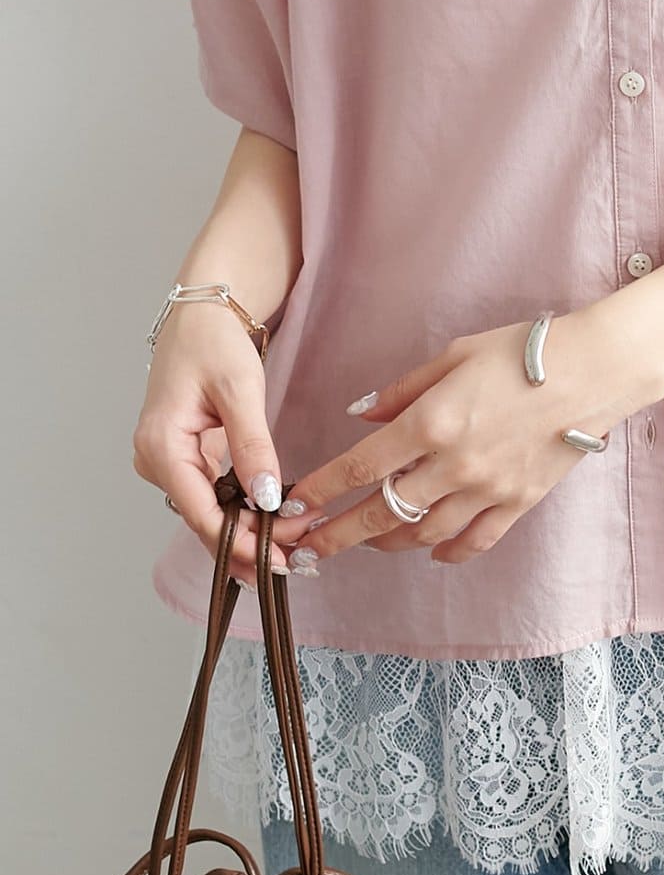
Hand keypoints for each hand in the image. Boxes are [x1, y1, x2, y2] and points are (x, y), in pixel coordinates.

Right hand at [134, 301, 309, 587]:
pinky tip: (270, 529)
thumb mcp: (240, 390)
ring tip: (291, 551)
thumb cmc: (215, 342)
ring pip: (207, 513)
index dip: (239, 542)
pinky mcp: (184, 458)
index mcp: (160, 447)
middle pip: (202, 520)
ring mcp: (167, 462)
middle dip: (248, 544)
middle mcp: (156, 462)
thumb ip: (252, 446)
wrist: (202, 314)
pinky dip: (239, 513)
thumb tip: (266, 497)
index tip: (278, 559)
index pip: (200, 513)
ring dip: (246, 533)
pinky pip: (210, 496)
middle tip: (296, 560)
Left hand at [275, 310, 644, 569]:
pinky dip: (445, 552)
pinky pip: (473, 542)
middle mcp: (453, 465)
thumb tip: (362, 415)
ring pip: (421, 535)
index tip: (293, 506)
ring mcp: (487, 490)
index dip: (320, 492)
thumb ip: (404, 391)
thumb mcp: (456, 354)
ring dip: (385, 543)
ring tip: (365, 543)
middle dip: (336, 535)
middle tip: (306, 549)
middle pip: (380, 514)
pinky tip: (430, 551)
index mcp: (431, 422)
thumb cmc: (526, 351)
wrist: (596, 370)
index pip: (358, 468)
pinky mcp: (518, 503)